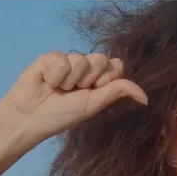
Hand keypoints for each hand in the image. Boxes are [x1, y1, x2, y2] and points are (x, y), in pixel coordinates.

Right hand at [0, 51, 147, 143]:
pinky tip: (46, 82)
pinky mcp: (50, 57)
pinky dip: (55, 75)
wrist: (31, 118)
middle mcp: (85, 69)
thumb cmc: (62, 115)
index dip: (108, 78)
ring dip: (70, 80)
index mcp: (99, 80)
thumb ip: (118, 92)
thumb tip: (146, 98)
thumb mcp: (94, 104)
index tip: (95, 91)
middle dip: (89, 79)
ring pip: (81, 58)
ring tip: (57, 90)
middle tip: (75, 91)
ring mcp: (68, 61)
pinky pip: (62, 58)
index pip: (116, 64)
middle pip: (101, 58)